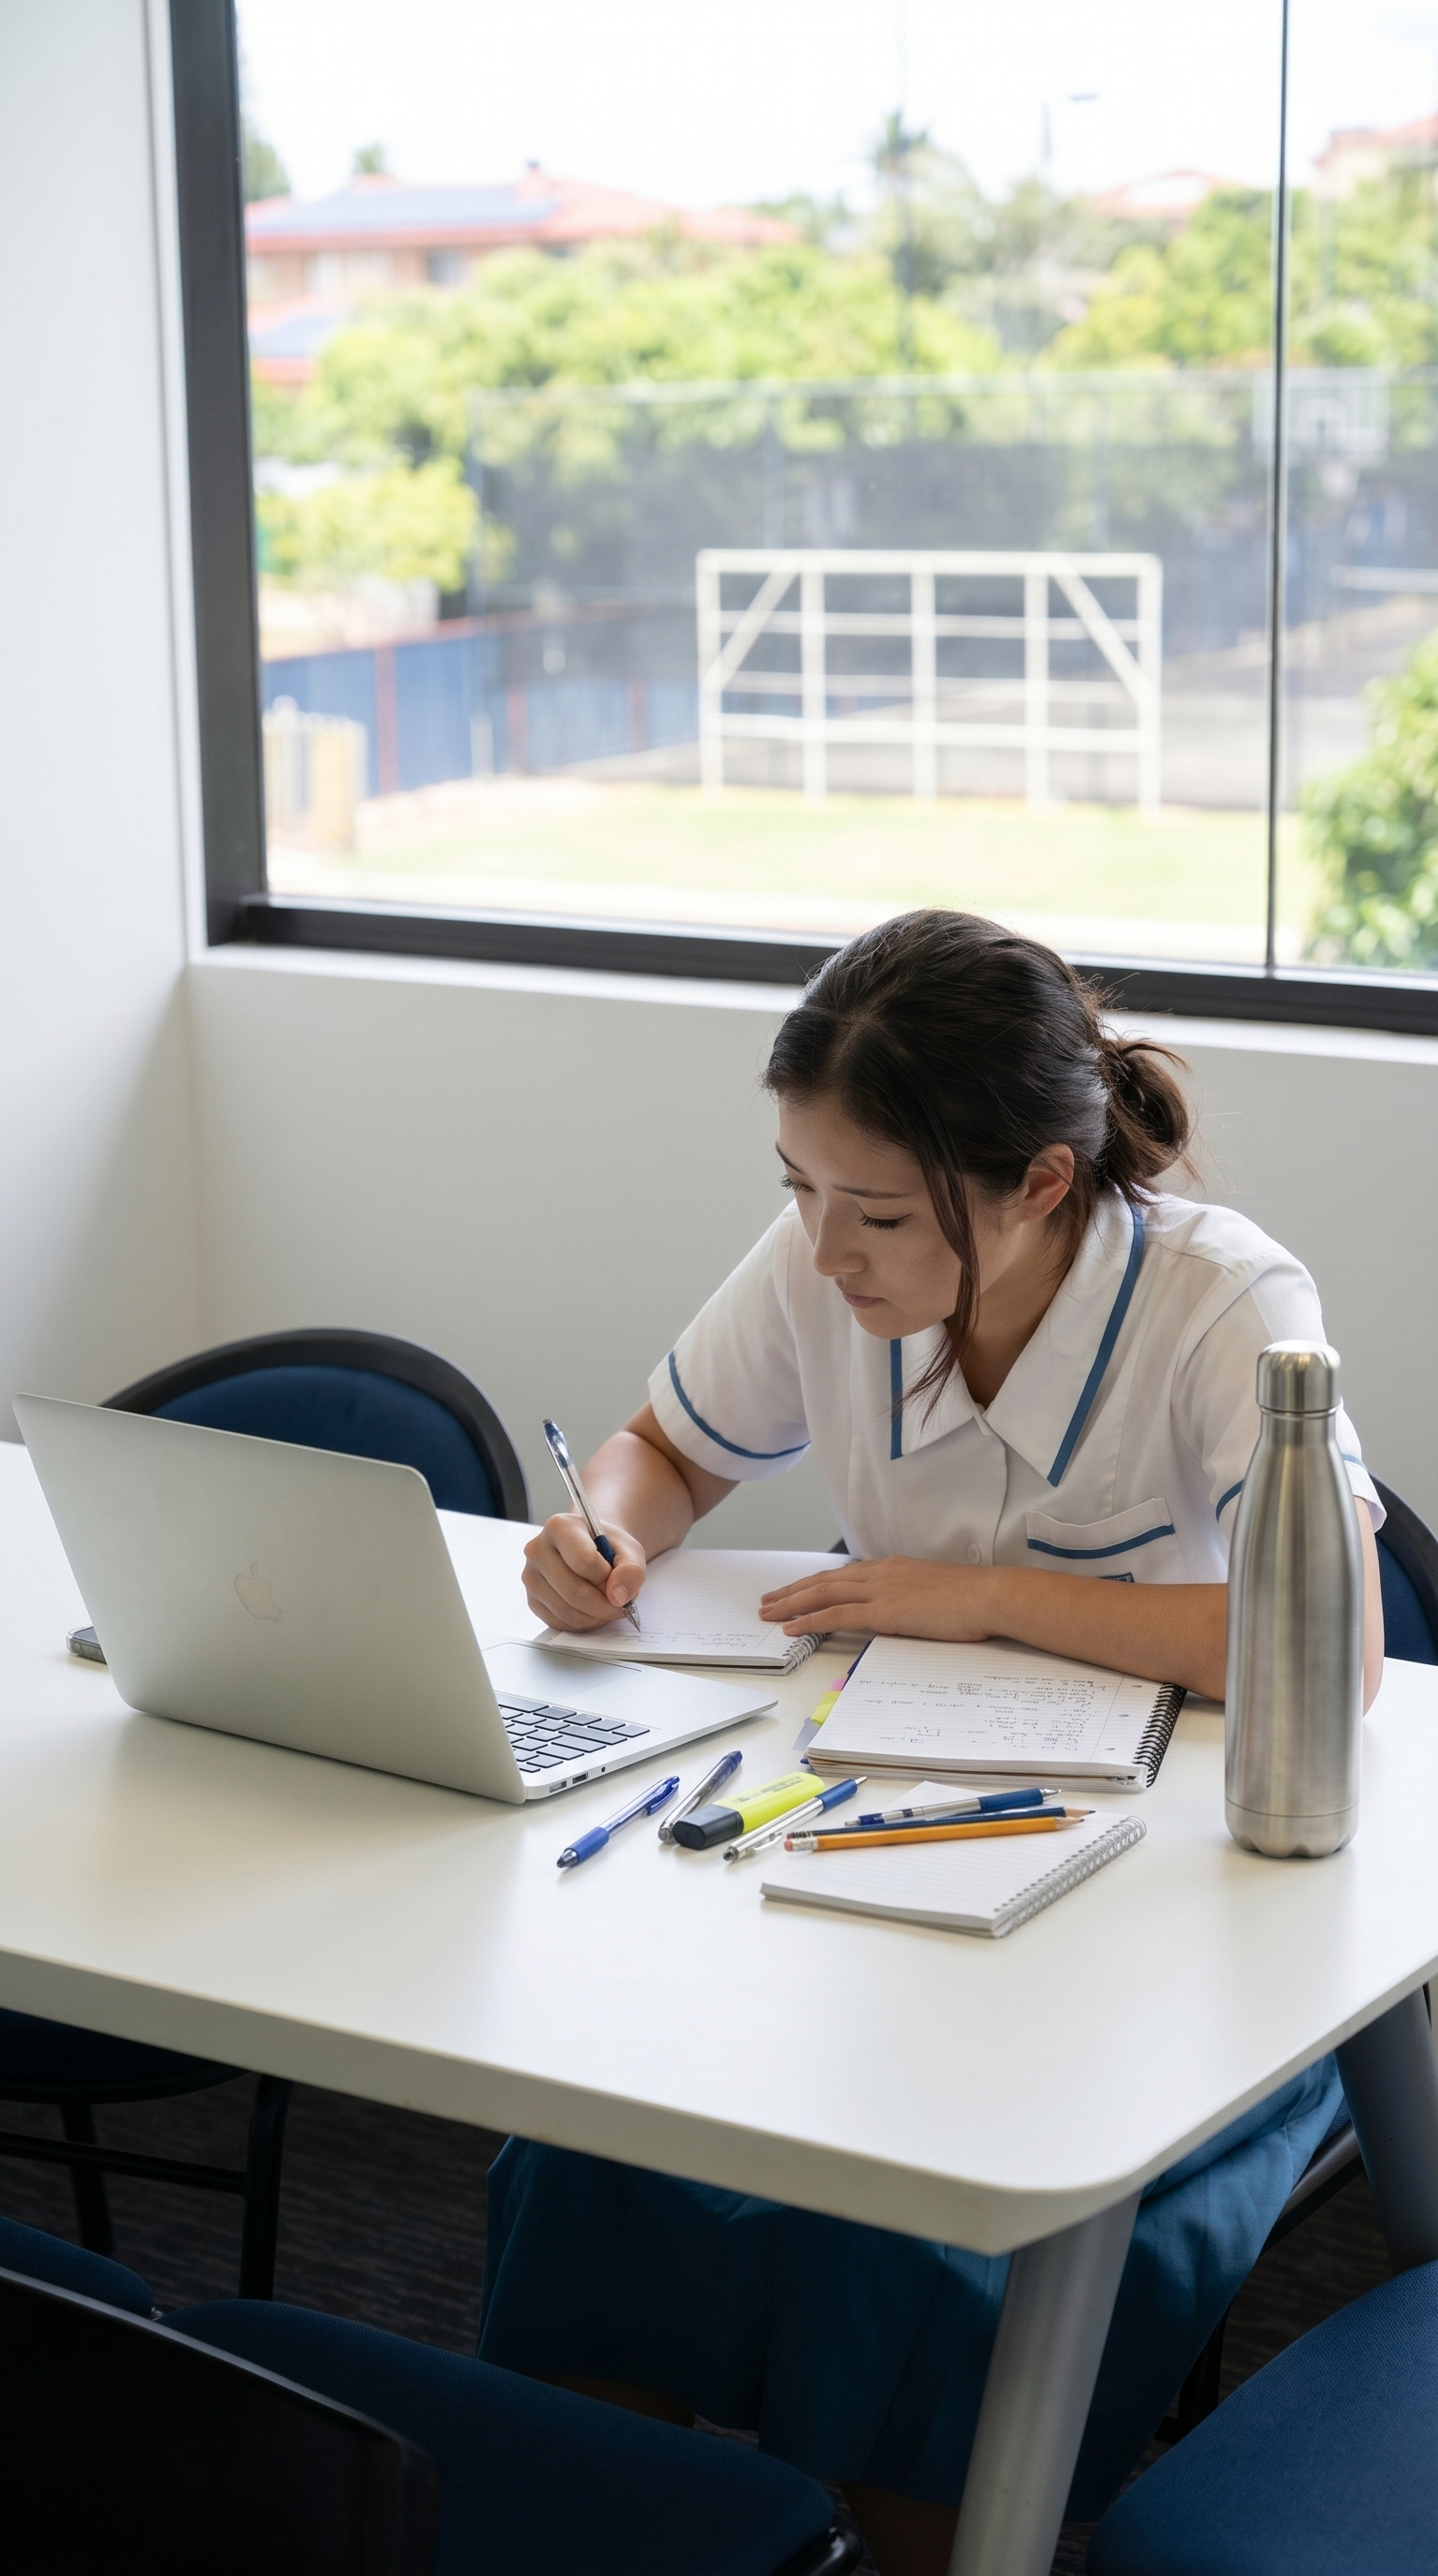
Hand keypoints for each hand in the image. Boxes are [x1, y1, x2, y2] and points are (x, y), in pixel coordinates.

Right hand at [522, 1512, 647, 1631]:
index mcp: (559, 1527)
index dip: (608, 1578)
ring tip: (606, 1603)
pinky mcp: (532, 1600)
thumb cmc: (607, 1547)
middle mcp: (538, 1550)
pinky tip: (591, 1609)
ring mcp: (531, 1577)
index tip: (617, 1578)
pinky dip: (582, 1623)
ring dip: (595, 1617)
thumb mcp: (630, 1550)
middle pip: (575, 1592)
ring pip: (567, 1612)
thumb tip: (618, 1596)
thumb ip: (632, 1569)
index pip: (584, 1561)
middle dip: (605, 1605)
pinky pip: (560, 1623)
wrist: (591, 1549)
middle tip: (620, 1603)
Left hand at [760, 1556, 1001, 1642]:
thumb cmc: (974, 1597)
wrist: (991, 1594)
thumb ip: (913, 1596)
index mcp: (893, 1567)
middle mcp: (881, 1573)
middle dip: (793, 1590)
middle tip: (767, 1600)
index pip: (844, 1574)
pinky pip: (836, 1615)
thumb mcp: (936, 1591)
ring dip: (791, 1603)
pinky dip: (810, 1620)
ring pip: (822, 1594)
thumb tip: (905, 1609)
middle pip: (824, 1580)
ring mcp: (880, 1591)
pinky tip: (792, 1627)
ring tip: (768, 1613)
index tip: (797, 1589)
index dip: (816, 1582)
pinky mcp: (883, 1612)